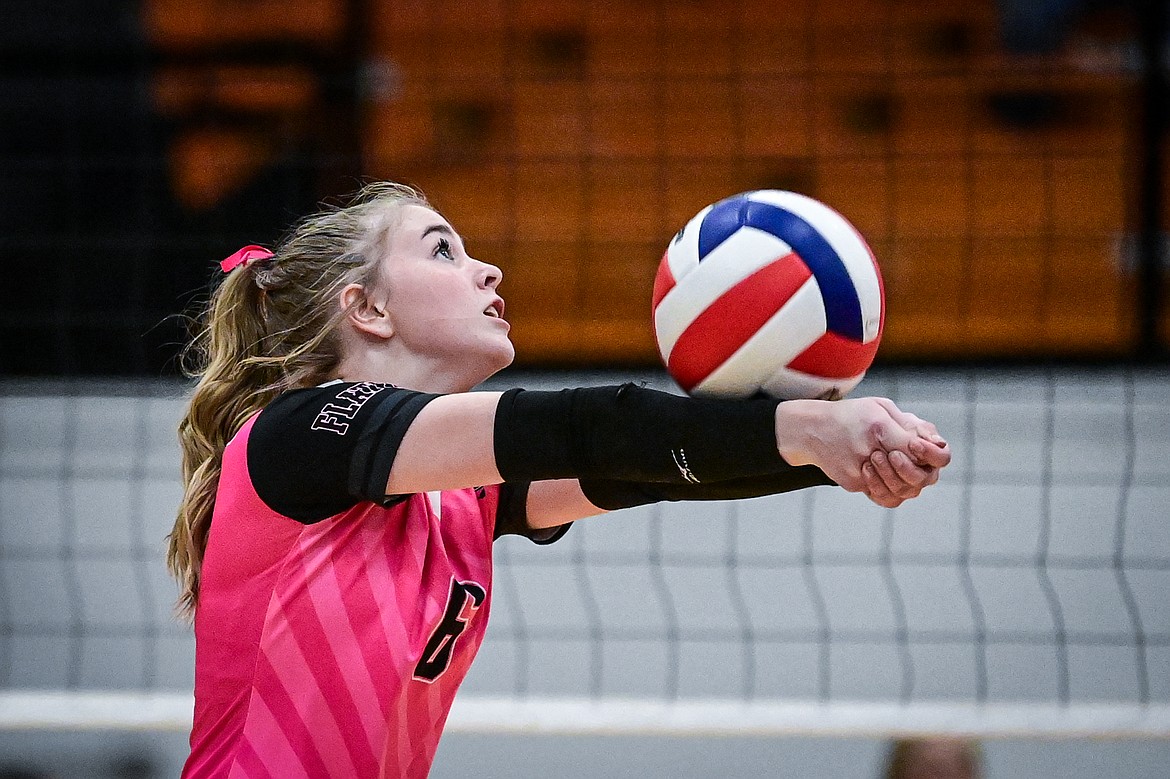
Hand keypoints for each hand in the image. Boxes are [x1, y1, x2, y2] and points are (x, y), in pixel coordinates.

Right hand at [774, 397, 950, 507]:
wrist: (812, 429)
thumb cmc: (850, 415)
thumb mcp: (880, 407)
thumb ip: (909, 424)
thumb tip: (936, 443)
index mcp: (879, 427)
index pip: (918, 449)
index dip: (926, 452)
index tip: (916, 445)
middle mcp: (869, 450)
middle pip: (913, 476)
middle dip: (916, 469)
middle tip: (905, 458)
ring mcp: (860, 470)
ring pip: (898, 491)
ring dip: (901, 479)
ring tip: (891, 464)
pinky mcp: (851, 483)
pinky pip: (879, 493)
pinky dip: (883, 483)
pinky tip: (874, 468)